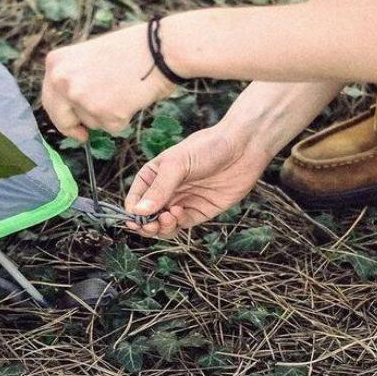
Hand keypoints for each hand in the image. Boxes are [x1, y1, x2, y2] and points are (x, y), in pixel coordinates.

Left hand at [42, 23, 177, 140]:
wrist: (160, 49)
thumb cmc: (131, 50)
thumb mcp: (88, 57)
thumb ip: (74, 79)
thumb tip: (70, 107)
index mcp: (56, 63)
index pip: (50, 99)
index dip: (60, 115)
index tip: (71, 126)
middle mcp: (62, 80)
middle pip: (61, 118)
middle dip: (73, 128)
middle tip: (83, 136)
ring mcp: (82, 97)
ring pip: (90, 123)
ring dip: (105, 116)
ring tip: (123, 91)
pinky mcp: (104, 113)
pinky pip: (111, 128)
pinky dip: (123, 119)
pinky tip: (131, 98)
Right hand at [124, 124, 271, 237]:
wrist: (243, 148)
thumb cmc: (207, 148)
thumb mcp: (177, 164)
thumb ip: (159, 189)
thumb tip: (139, 212)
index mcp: (152, 176)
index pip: (135, 200)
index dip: (133, 213)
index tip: (136, 219)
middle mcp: (165, 191)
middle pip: (147, 218)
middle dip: (147, 225)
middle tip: (153, 225)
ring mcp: (181, 202)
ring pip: (162, 225)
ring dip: (161, 227)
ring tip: (168, 218)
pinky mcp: (198, 212)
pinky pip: (181, 226)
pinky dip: (177, 225)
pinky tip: (180, 213)